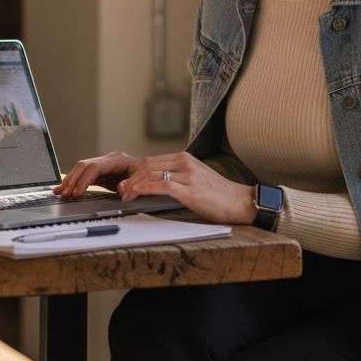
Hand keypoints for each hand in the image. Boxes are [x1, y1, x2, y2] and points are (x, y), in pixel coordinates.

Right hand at [54, 152, 141, 197]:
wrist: (150, 173)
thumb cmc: (147, 176)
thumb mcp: (142, 180)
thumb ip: (132, 185)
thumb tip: (121, 189)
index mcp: (117, 159)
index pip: (95, 167)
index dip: (84, 180)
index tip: (77, 192)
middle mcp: (108, 160)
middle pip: (84, 166)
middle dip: (73, 180)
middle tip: (65, 194)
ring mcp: (103, 165)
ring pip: (80, 169)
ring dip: (70, 181)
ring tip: (60, 193)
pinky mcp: (100, 172)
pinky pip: (83, 174)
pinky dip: (73, 181)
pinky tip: (62, 188)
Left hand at [117, 152, 255, 224]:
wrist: (239, 201)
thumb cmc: (218, 194)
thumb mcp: (195, 178)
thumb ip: (177, 177)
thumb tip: (154, 185)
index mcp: (184, 158)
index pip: (151, 161)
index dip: (135, 173)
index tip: (125, 184)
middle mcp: (184, 163)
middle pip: (148, 166)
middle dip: (130, 179)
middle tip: (120, 191)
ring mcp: (187, 175)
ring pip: (151, 175)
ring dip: (134, 186)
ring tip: (125, 196)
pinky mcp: (190, 190)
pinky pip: (161, 186)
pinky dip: (145, 188)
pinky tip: (137, 193)